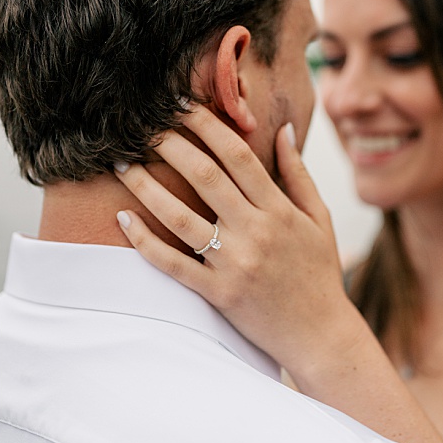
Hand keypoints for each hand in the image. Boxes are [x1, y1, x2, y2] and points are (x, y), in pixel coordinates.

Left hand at [112, 104, 365, 372]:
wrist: (321, 336)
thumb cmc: (319, 274)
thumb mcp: (319, 219)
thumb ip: (298, 174)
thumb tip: (283, 129)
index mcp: (279, 209)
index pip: (238, 154)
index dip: (206, 125)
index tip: (179, 106)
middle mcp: (256, 232)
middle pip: (205, 176)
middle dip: (170, 145)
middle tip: (140, 127)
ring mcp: (235, 263)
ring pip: (181, 218)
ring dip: (146, 188)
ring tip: (121, 166)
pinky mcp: (218, 293)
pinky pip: (173, 264)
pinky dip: (146, 241)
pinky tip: (124, 219)